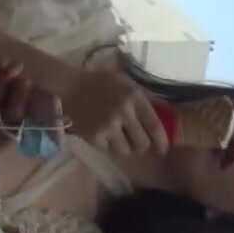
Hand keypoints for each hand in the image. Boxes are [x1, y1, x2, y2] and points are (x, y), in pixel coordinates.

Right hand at [48, 63, 167, 156]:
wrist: (70, 85)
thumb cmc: (100, 82)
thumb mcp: (126, 84)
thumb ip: (142, 101)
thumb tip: (160, 121)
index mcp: (134, 98)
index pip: (155, 127)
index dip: (161, 141)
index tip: (163, 149)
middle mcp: (123, 113)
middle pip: (142, 144)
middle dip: (141, 145)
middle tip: (136, 142)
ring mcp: (107, 126)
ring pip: (125, 150)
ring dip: (124, 147)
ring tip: (118, 138)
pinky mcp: (93, 136)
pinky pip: (108, 150)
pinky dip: (107, 145)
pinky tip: (103, 134)